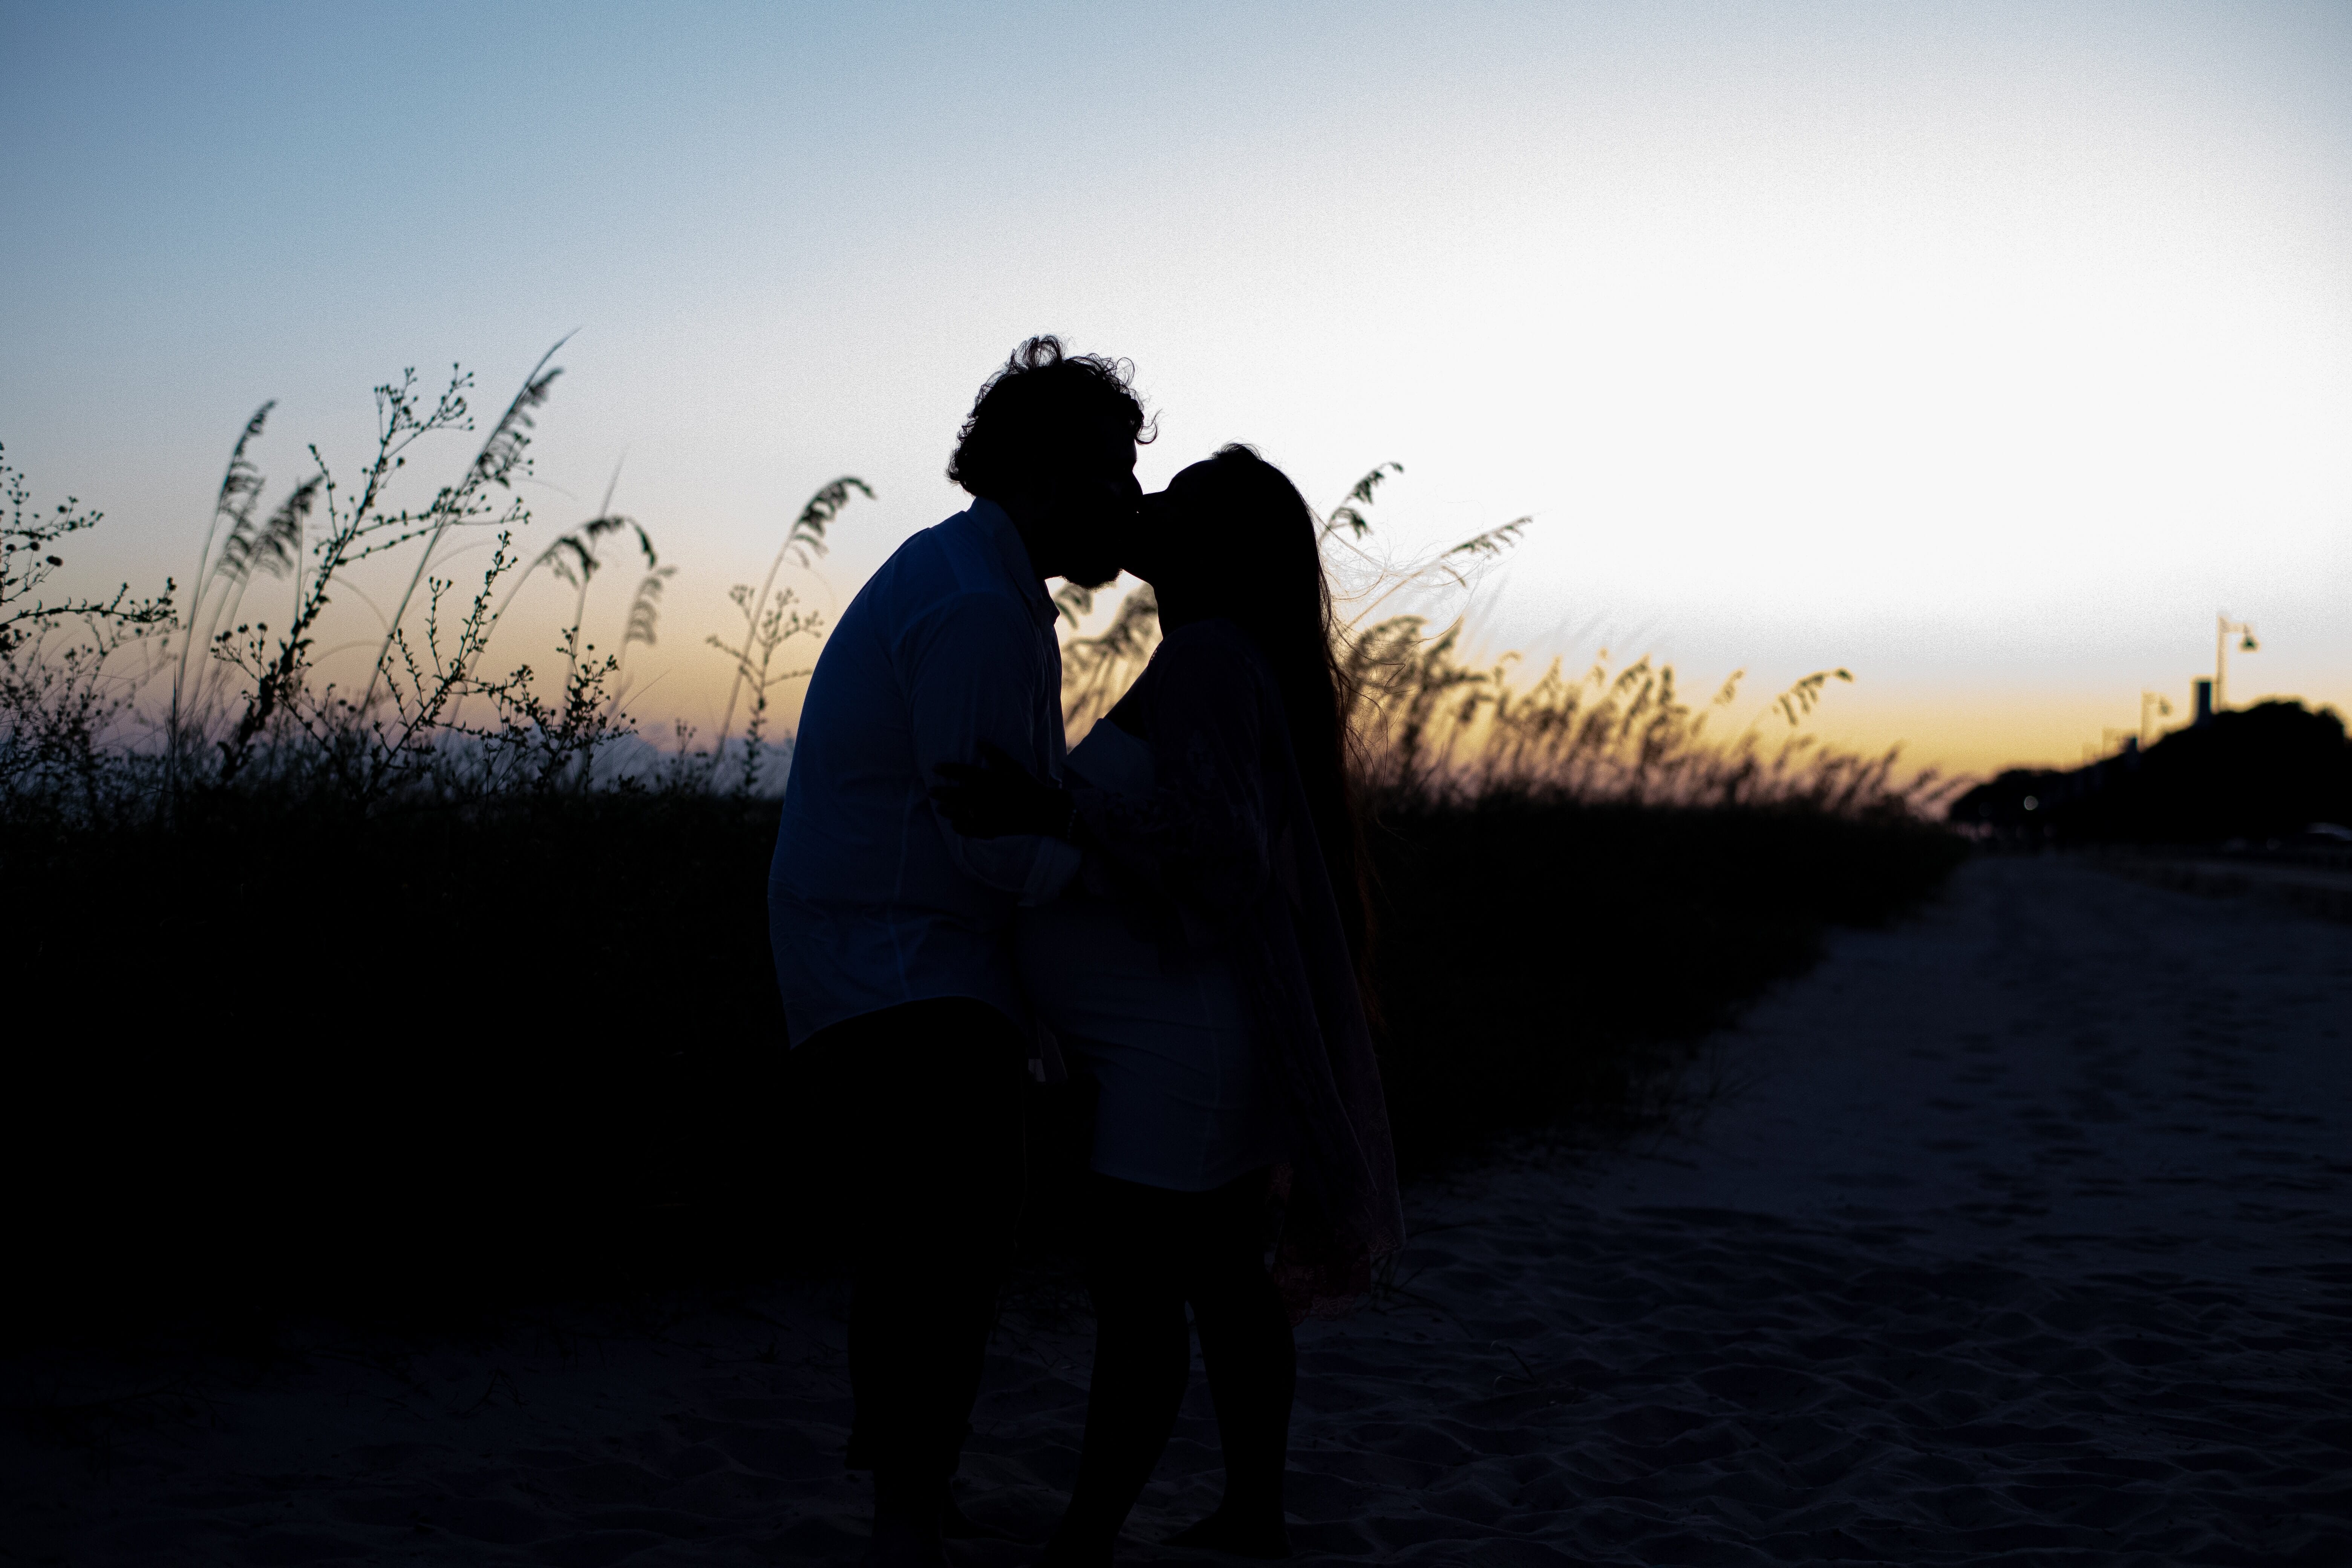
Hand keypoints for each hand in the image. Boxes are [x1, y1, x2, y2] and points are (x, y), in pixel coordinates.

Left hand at [930, 742, 1073, 838]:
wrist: (1044, 810)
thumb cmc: (1029, 786)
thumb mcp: (1013, 767)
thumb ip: (995, 754)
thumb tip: (979, 740)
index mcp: (989, 780)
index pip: (963, 772)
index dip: (948, 769)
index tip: (934, 768)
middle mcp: (984, 797)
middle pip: (958, 793)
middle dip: (942, 792)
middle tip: (930, 792)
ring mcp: (987, 814)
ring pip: (962, 812)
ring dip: (948, 810)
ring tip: (939, 809)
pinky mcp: (991, 828)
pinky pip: (972, 829)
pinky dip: (961, 827)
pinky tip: (954, 826)